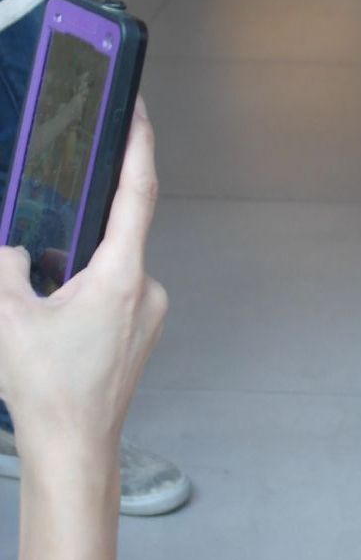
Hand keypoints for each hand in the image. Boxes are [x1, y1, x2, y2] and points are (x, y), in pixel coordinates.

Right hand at [0, 106, 166, 487]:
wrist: (74, 448)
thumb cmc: (48, 392)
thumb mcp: (7, 318)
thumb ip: (4, 267)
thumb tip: (12, 247)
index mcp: (120, 277)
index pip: (137, 193)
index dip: (139, 145)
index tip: (138, 110)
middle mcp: (145, 289)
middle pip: (120, 228)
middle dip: (88, 213)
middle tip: (64, 195)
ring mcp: (147, 312)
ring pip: (113, 265)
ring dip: (79, 263)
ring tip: (43, 288)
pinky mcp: (140, 331)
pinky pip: (115, 291)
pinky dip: (86, 286)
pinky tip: (55, 309)